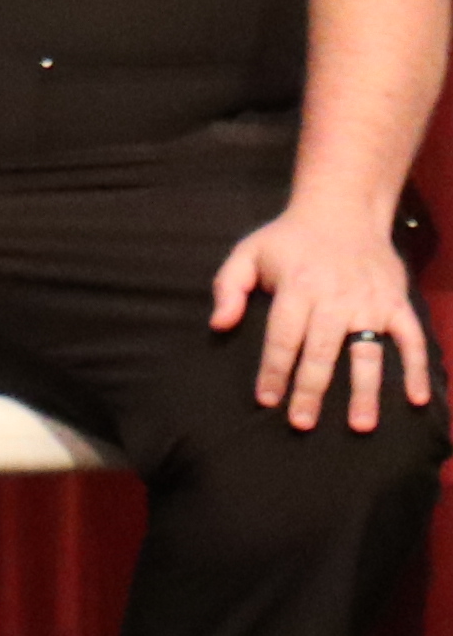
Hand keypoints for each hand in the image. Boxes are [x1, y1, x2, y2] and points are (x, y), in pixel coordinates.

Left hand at [211, 206, 436, 430]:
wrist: (343, 210)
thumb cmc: (289, 238)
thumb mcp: (248, 252)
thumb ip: (228, 287)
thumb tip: (218, 325)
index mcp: (297, 287)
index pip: (283, 338)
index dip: (274, 370)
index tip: (268, 400)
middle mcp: (335, 299)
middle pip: (321, 352)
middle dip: (310, 390)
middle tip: (301, 424)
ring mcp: (370, 303)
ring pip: (367, 353)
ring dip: (365, 391)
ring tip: (361, 425)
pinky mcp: (396, 304)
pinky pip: (411, 340)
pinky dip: (415, 369)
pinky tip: (417, 400)